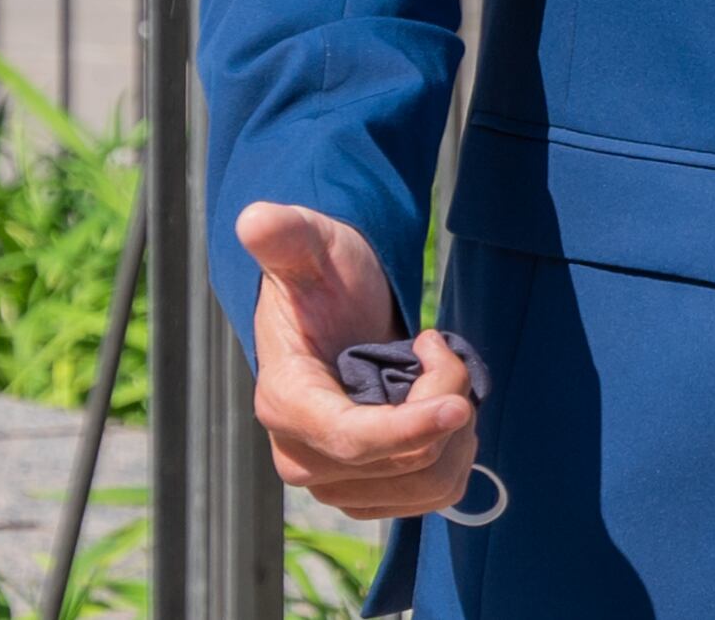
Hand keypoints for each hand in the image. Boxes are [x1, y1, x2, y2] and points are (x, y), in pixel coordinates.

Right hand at [239, 202, 475, 519]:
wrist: (335, 313)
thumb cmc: (324, 276)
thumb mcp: (311, 247)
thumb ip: (287, 236)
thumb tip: (255, 220)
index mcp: (286, 402)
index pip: (352, 439)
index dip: (408, 430)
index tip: (459, 404)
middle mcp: (302, 456)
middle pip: (404, 458)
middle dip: (444, 399)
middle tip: (437, 346)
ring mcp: (334, 481)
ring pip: (426, 483)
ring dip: (456, 432)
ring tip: (441, 377)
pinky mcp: (366, 492)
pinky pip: (431, 494)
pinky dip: (454, 452)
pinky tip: (439, 410)